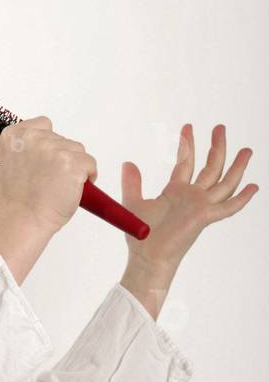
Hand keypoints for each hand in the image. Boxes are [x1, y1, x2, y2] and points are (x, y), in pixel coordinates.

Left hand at [121, 123, 257, 273]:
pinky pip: (228, 207)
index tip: (188, 126)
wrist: (146, 256)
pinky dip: (242, 198)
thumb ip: (132, 182)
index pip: (186, 162)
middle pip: (210, 167)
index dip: (188, 144)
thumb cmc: (140, 236)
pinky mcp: (205, 217)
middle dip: (216, 146)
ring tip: (247, 150)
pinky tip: (254, 187)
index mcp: (176, 192)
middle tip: (220, 127)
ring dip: (236, 166)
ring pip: (224, 182)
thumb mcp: (132, 202)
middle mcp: (192, 197)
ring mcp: (201, 206)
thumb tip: (128, 163)